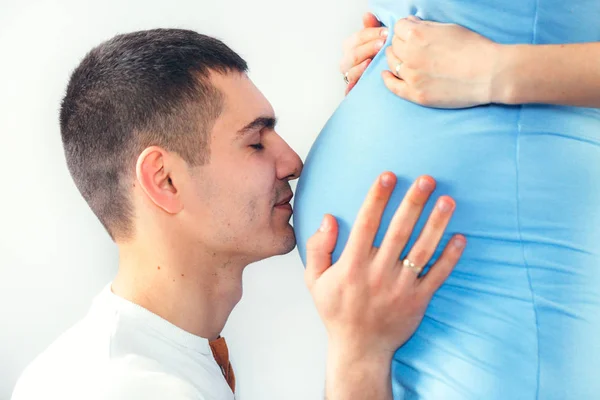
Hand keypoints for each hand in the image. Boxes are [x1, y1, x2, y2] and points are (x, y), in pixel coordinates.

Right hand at [305, 172, 465, 362]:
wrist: (360, 349)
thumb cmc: (337, 311)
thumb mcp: (315, 281)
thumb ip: (318, 248)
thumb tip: (328, 218)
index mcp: (352, 266)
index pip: (366, 224)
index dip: (377, 198)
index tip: (388, 176)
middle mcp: (378, 273)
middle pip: (399, 231)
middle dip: (413, 203)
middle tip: (427, 179)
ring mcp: (401, 287)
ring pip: (422, 250)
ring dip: (436, 224)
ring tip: (448, 200)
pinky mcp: (419, 300)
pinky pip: (438, 276)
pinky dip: (450, 257)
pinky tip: (460, 237)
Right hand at [340, 13, 387, 94]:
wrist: (378, 71)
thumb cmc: (377, 53)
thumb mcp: (376, 39)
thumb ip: (372, 27)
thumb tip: (367, 15)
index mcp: (350, 46)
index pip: (357, 38)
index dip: (371, 34)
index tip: (386, 33)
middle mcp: (347, 61)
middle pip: (353, 55)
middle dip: (367, 49)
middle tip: (382, 45)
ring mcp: (349, 75)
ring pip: (350, 71)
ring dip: (359, 67)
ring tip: (370, 62)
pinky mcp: (352, 88)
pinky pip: (348, 90)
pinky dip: (350, 88)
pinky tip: (356, 84)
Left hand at [383, 16, 500, 107]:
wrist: (490, 74)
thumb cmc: (474, 48)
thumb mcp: (448, 28)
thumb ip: (425, 26)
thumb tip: (410, 24)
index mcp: (417, 35)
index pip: (399, 28)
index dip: (406, 28)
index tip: (412, 32)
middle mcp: (410, 55)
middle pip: (394, 45)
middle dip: (402, 43)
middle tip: (413, 46)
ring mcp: (412, 76)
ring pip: (392, 63)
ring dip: (396, 58)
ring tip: (405, 58)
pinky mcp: (416, 94)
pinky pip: (393, 86)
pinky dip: (388, 78)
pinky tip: (386, 74)